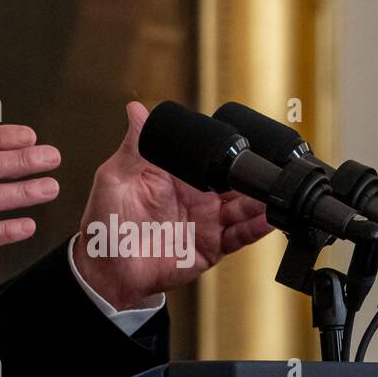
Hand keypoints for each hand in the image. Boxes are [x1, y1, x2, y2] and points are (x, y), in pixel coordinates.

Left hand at [73, 101, 273, 310]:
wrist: (107, 267)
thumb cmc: (105, 222)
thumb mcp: (114, 177)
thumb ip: (134, 145)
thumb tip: (136, 109)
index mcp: (176, 176)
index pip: (209, 159)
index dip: (226, 152)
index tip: (244, 145)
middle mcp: (195, 197)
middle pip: (233, 183)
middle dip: (251, 176)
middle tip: (263, 170)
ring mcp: (205, 222)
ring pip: (243, 207)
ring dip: (259, 201)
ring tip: (272, 193)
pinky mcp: (211, 247)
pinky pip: (239, 237)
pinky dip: (255, 229)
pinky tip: (267, 219)